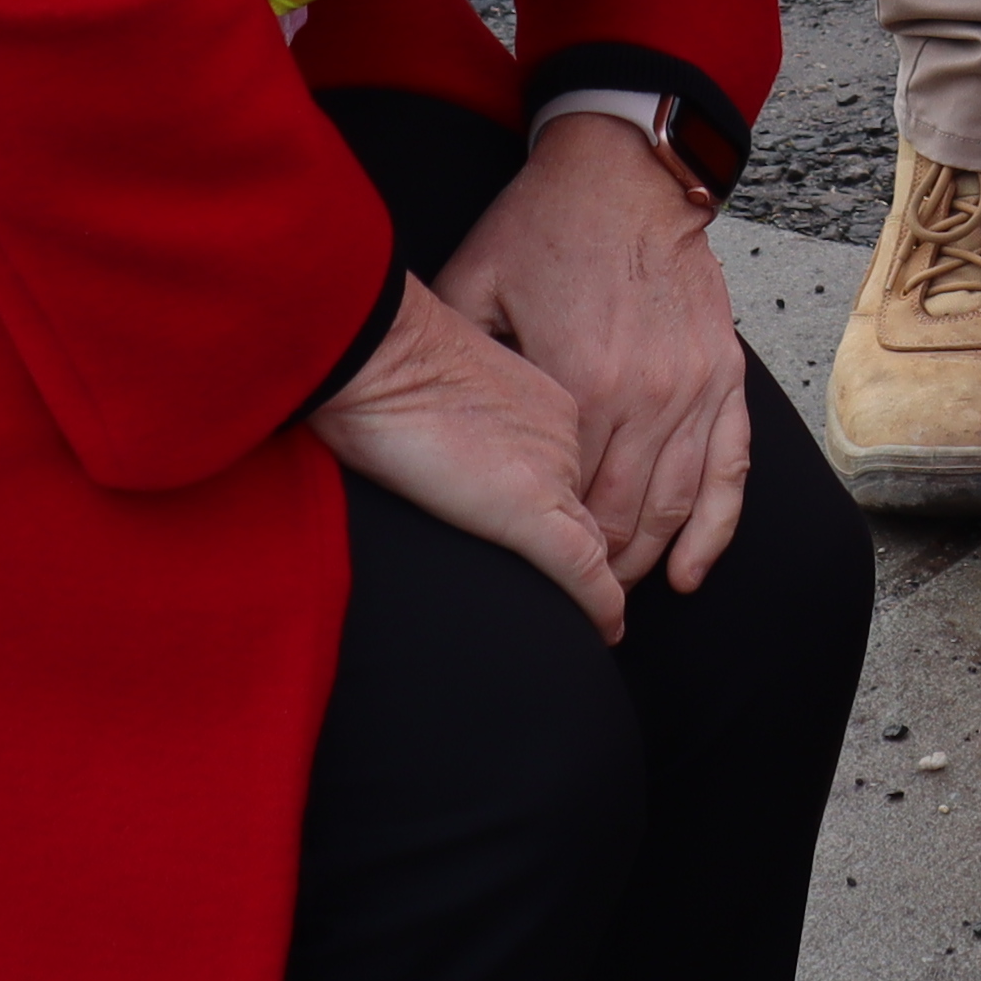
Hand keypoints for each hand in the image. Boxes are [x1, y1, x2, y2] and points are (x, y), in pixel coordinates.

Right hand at [308, 286, 628, 642]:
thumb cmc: (383, 363)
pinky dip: (599, 605)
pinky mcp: (529, 509)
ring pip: (589, 542)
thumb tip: (447, 448)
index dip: (571, 512)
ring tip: (592, 623)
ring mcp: (552, 472)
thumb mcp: (439, 387)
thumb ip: (465, 419)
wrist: (375, 350)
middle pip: (588, 511)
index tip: (563, 541)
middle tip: (588, 599)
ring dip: (595, 586)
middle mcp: (565, 437)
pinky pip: (581, 569)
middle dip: (593, 555)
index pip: (573, 472)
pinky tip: (605, 631)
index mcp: (546, 404)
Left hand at [434, 112, 755, 596]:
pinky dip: (713, 529)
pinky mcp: (723, 375)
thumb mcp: (473, 282)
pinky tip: (690, 571)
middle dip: (595, 568)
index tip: (524, 573)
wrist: (624, 169)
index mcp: (579, 380)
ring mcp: (691, 388)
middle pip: (621, 517)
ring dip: (646, 558)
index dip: (543, 546)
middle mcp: (645, 396)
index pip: (562, 499)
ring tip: (616, 587)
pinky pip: (730, 471)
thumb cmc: (543, 224)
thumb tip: (414, 409)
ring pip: (675, 506)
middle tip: (568, 597)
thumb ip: (456, 355)